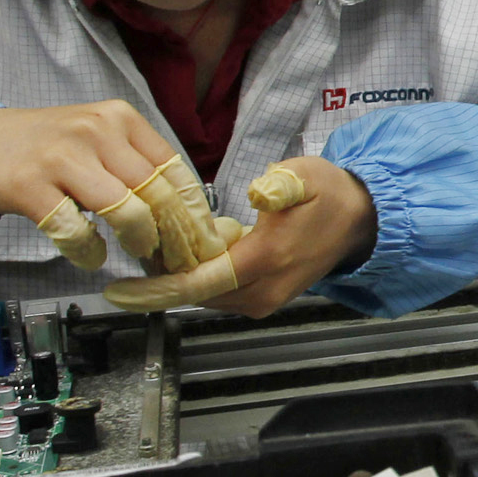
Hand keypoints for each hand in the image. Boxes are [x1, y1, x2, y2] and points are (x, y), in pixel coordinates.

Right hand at [0, 101, 183, 270]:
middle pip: (157, 194)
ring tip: (136, 253)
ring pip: (126, 211)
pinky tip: (90, 255)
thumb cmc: (42, 147)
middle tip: (174, 259)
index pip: (174, 169)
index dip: (193, 212)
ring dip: (138, 243)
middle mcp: (95, 131)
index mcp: (120, 118)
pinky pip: (75, 230)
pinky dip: (88, 252)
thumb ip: (135, 164)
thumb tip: (182, 211)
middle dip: (173, 236)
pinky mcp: (30, 186)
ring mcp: (62, 157)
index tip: (200, 241)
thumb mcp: (96, 138)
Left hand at [103, 156, 376, 317]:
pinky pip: (218, 294)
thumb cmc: (329, 196)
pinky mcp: (264, 299)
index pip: (198, 284)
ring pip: (204, 297)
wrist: (360, 222)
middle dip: (161, 278)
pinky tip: (196, 250)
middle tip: (139, 247)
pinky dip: (199, 278)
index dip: (154, 290)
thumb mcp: (305, 176)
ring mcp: (264, 300)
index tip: (117, 293)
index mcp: (265, 261)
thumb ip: (280, 184)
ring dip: (180, 278)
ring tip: (164, 246)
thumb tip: (258, 193)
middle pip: (194, 295)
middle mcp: (262, 291)